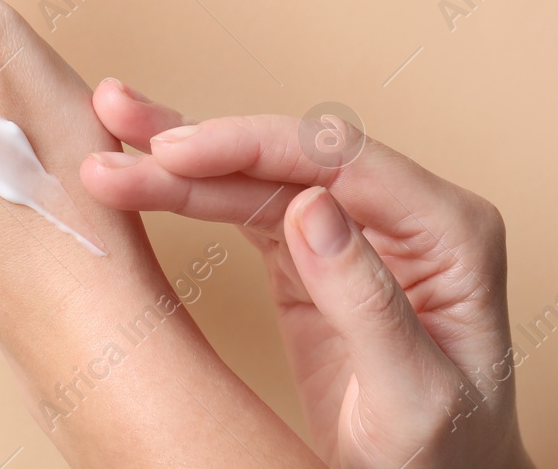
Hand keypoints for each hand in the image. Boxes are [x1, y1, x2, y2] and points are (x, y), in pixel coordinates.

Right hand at [80, 80, 534, 468]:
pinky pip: (244, 204)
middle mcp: (403, 212)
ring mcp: (354, 228)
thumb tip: (309, 204)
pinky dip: (190, 188)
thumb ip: (367, 301)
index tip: (173, 153)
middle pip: (288, 156)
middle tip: (114, 129)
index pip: (339, 160)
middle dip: (198, 144)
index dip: (249, 145)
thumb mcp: (410, 396)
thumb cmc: (444, 456)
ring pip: (257, 172)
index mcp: (448, 230)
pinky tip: (143, 165)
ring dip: (181, 155)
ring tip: (108, 123)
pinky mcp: (310, 252)